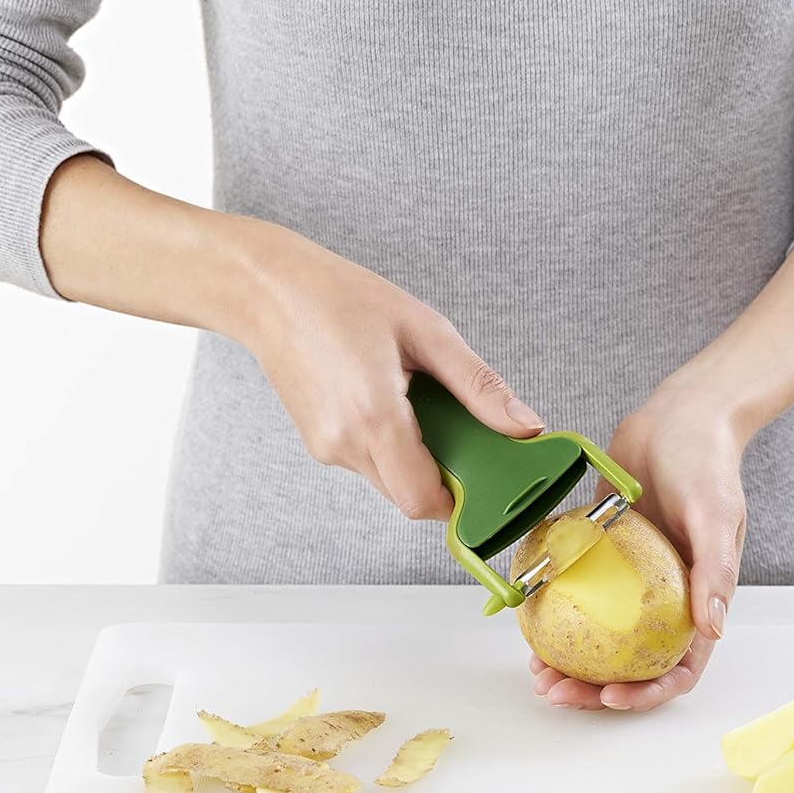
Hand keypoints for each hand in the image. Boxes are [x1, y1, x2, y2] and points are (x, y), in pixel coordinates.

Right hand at [234, 225, 543, 518]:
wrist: (268, 291)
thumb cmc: (340, 299)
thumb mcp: (426, 331)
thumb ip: (479, 386)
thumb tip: (525, 425)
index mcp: (374, 417)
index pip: (423, 499)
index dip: (459, 501)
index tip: (483, 476)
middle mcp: (344, 443)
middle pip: (408, 496)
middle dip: (442, 473)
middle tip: (455, 425)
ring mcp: (325, 448)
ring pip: (389, 481)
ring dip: (415, 457)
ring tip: (413, 400)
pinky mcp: (318, 443)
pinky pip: (368, 463)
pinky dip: (389, 445)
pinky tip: (387, 399)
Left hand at [530, 380, 747, 711]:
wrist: (679, 416)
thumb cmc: (708, 464)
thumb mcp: (718, 517)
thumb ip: (715, 573)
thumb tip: (713, 628)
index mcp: (698, 602)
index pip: (678, 668)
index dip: (647, 694)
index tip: (611, 696)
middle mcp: (664, 600)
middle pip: (630, 665)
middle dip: (593, 689)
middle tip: (554, 690)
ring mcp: (630, 582)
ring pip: (599, 638)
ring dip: (568, 660)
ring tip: (535, 669)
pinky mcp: (602, 556)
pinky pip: (577, 594)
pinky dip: (554, 612)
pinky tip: (526, 618)